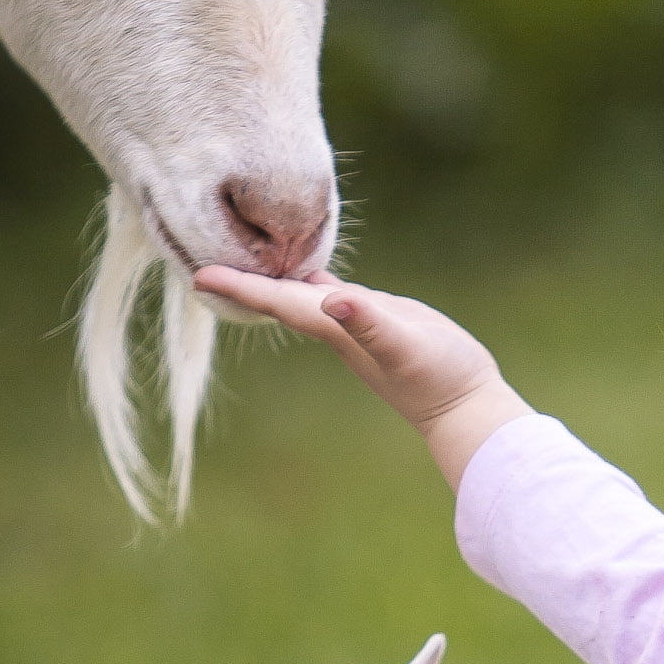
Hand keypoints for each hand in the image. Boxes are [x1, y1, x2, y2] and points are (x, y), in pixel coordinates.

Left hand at [192, 267, 533, 488]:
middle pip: (277, 299)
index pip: (277, 301)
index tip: (198, 274)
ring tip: (243, 258)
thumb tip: (333, 299)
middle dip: (242, 282)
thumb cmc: (437, 376)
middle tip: (202, 262)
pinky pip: (331, 295)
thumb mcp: (404, 344)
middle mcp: (335, 327)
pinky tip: (308, 270)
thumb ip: (369, 323)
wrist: (465, 405)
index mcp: (333, 328)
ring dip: (272, 280)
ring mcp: (354, 325)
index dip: (239, 286)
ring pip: (301, 297)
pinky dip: (313, 280)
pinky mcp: (376, 320)